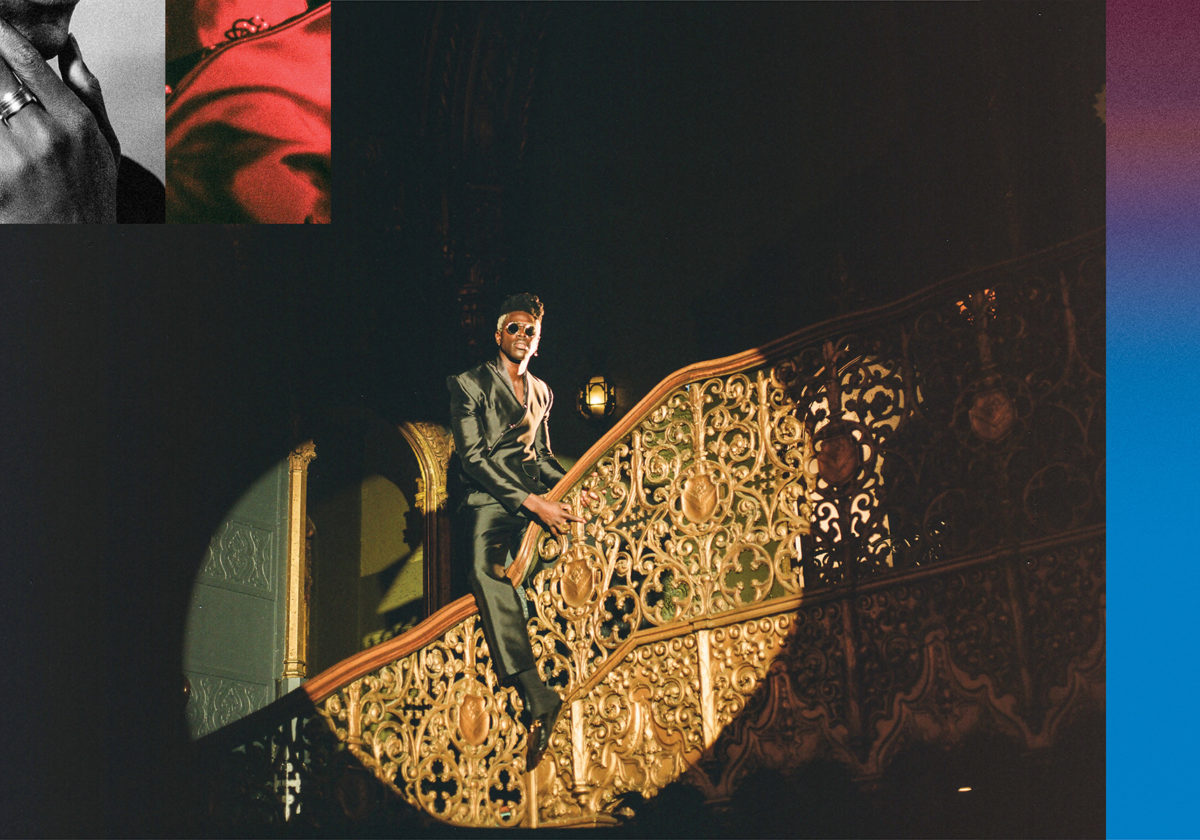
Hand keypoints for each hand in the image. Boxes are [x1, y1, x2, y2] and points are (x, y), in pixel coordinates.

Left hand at [0, 24, 117, 222]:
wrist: (74, 254)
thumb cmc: (89, 204)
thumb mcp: (105, 148)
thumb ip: (88, 95)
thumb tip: (70, 48)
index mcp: (76, 124)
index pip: (26, 60)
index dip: (0, 34)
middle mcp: (46, 137)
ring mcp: (14, 160)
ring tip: (1, 112)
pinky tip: (0, 134)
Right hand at [522, 494, 585, 535]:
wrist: (541, 507)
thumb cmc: (550, 504)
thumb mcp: (559, 503)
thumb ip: (566, 506)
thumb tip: (570, 509)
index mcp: (563, 514)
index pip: (572, 517)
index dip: (579, 519)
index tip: (584, 521)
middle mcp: (559, 520)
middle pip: (567, 525)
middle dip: (570, 526)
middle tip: (572, 527)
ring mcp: (555, 524)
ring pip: (562, 531)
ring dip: (565, 532)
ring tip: (567, 532)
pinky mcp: (550, 526)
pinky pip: (554, 532)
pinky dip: (556, 535)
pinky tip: (558, 537)